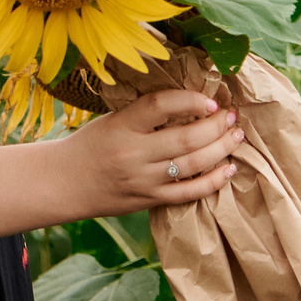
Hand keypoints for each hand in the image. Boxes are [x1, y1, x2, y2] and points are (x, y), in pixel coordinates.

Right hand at [54, 87, 243, 218]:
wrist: (65, 183)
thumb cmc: (91, 144)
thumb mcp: (112, 120)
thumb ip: (145, 114)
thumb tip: (190, 102)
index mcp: (121, 126)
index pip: (160, 106)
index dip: (190, 100)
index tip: (210, 100)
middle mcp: (133, 154)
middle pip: (186, 138)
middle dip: (217, 125)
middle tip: (232, 116)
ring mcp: (144, 180)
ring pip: (194, 164)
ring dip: (222, 148)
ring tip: (235, 136)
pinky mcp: (151, 200)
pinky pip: (190, 192)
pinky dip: (214, 180)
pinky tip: (229, 168)